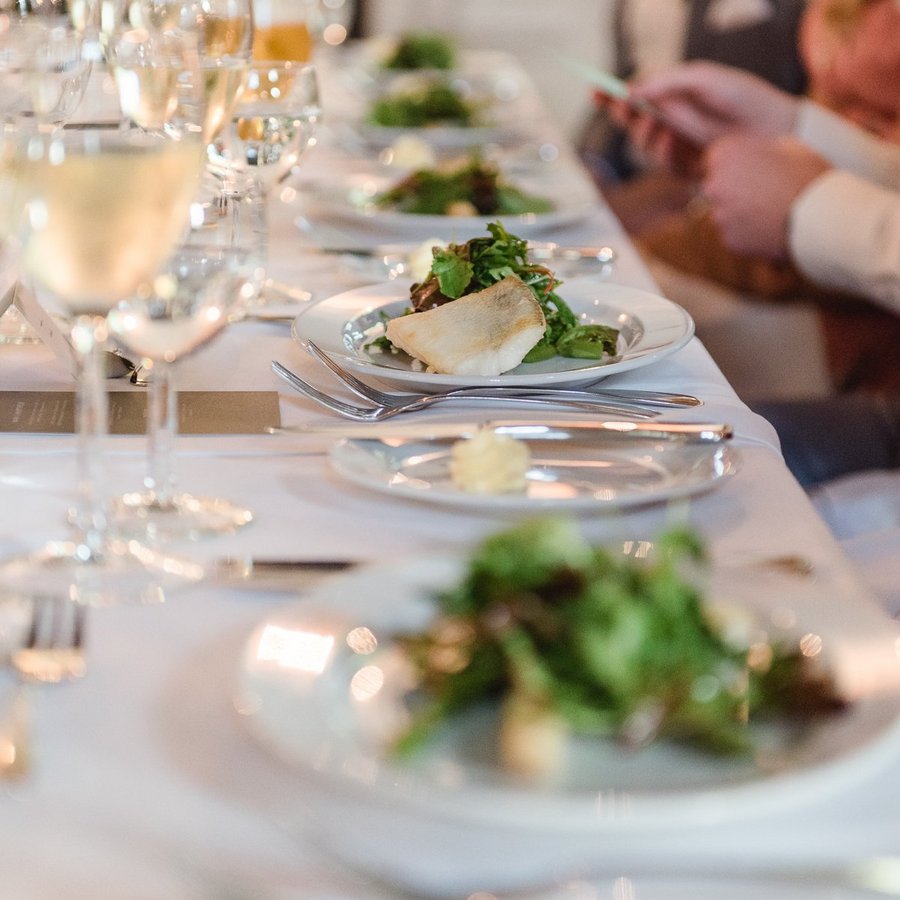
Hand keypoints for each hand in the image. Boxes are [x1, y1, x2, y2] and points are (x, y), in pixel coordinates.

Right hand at [619, 61, 800, 159]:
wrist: (773, 129)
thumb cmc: (743, 97)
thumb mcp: (702, 78)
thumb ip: (666, 82)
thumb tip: (632, 90)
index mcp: (674, 97)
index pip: (636, 97)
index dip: (613, 96)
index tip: (594, 91)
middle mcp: (673, 122)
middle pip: (633, 123)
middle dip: (624, 116)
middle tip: (624, 106)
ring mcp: (680, 146)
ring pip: (644, 146)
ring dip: (643, 133)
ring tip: (657, 119)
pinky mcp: (688, 168)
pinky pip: (663, 164)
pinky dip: (662, 151)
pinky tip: (672, 140)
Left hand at [701, 136, 832, 259]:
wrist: (821, 216)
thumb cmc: (807, 174)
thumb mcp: (786, 146)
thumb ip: (759, 150)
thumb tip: (753, 154)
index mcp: (725, 155)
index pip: (716, 159)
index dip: (734, 164)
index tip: (749, 169)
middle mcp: (714, 186)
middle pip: (716, 187)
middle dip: (733, 189)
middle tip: (762, 192)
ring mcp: (719, 216)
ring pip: (725, 213)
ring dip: (741, 213)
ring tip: (772, 211)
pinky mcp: (729, 240)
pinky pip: (735, 235)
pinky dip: (748, 233)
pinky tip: (771, 228)